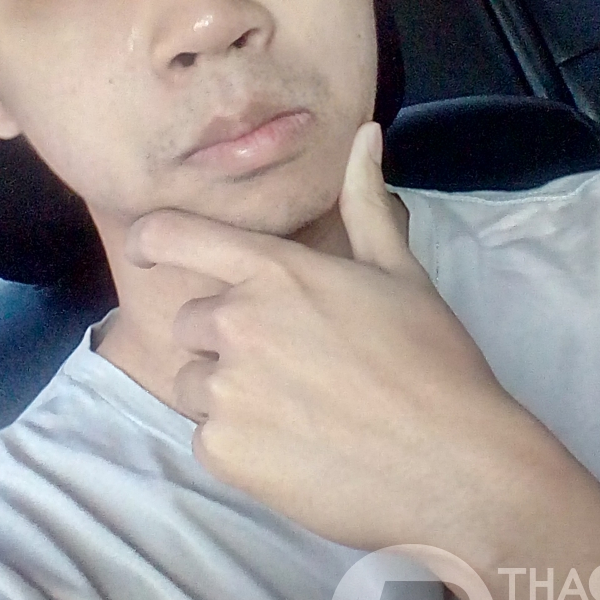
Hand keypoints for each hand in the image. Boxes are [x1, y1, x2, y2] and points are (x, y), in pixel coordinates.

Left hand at [125, 122, 518, 550]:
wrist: (452, 465)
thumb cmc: (433, 362)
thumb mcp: (400, 271)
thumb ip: (364, 202)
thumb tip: (365, 135)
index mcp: (274, 271)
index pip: (172, 235)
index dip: (152, 241)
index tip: (147, 251)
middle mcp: (237, 322)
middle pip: (190, 324)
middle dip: (225, 342)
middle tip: (291, 367)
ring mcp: (225, 389)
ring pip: (194, 385)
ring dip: (229, 396)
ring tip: (298, 410)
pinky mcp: (224, 451)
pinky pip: (207, 440)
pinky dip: (241, 447)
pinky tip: (297, 449)